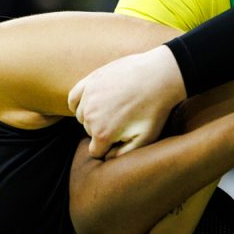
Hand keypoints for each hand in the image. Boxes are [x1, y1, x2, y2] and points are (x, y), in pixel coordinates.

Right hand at [69, 45, 186, 159]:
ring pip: (82, 116)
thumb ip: (124, 153)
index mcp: (102, 134)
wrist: (160, 76)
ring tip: (114, 109)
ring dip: (93, 116)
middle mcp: (90, 116)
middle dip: (103, 130)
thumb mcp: (146, 138)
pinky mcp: (90, 80)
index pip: (96, 151)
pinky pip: (74, 97)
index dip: (109, 147)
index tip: (122, 139)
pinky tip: (91, 103)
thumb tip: (108, 158)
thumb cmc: (155, 109)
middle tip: (123, 120)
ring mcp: (88, 96)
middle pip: (89, 132)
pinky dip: (79, 102)